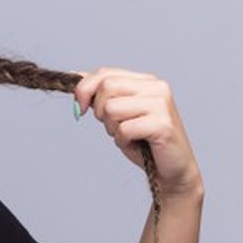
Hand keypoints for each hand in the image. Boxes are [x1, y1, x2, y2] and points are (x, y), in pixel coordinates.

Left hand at [72, 67, 202, 199]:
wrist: (169, 169)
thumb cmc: (143, 141)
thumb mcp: (117, 113)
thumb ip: (100, 93)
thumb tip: (73, 76)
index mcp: (146, 81)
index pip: (105, 73)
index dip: (84, 89)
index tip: (80, 108)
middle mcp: (156, 87)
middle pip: (106, 88)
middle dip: (100, 111)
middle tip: (114, 126)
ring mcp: (161, 104)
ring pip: (111, 108)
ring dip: (112, 128)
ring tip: (128, 135)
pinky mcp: (163, 124)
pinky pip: (124, 129)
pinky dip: (122, 140)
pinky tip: (136, 143)